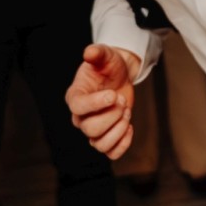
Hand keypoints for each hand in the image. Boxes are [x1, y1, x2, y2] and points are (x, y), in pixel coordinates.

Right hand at [66, 44, 139, 158]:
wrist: (119, 75)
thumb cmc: (108, 65)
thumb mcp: (105, 55)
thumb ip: (97, 53)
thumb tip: (90, 52)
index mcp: (75, 96)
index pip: (78, 108)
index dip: (96, 104)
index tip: (113, 95)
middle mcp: (81, 116)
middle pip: (90, 129)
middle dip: (112, 115)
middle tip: (121, 99)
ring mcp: (93, 129)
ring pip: (99, 145)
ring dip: (118, 130)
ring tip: (126, 112)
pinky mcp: (107, 136)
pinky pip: (111, 153)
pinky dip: (123, 144)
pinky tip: (129, 126)